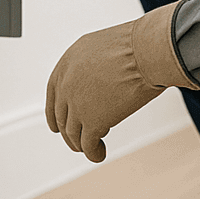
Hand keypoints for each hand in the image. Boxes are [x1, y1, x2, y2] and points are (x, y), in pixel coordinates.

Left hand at [46, 1, 196, 161]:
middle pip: (61, 116)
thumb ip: (94, 65)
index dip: (54, 113)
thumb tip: (101, 80)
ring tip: (93, 148)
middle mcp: (67, 84)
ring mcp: (77, 104)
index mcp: (68, 62)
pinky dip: (93, 152)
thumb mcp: (104, 47)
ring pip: (72, 134)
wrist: (146, 52)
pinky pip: (88, 145)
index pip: (53, 94)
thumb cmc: (137, 45)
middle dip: (69, 132)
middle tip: (78, 141)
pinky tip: (100, 153)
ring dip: (81, 144)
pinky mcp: (92, 121)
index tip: (57, 126)